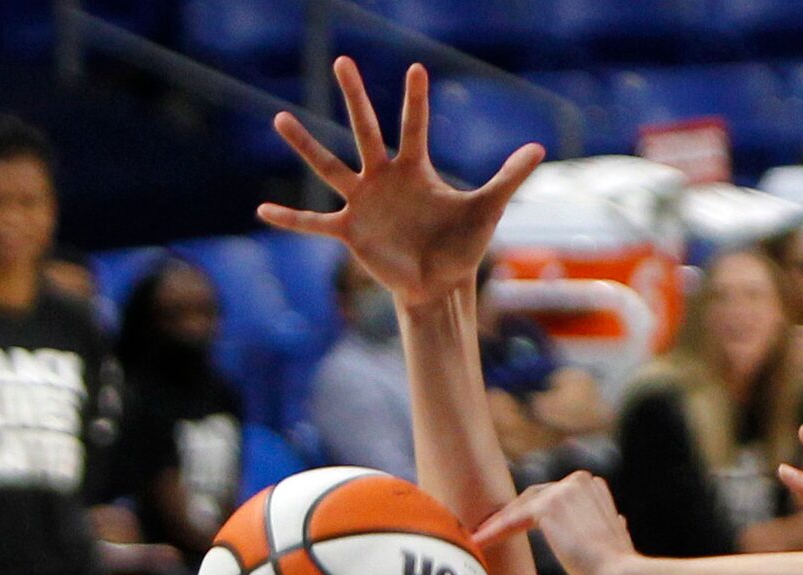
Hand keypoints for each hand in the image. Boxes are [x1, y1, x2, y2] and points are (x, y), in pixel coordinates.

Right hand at [257, 60, 541, 308]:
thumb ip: (509, 177)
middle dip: (356, 98)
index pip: (415, 127)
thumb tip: (540, 148)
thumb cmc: (460, 246)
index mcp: (414, 170)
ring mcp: (363, 202)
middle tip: (342, 61)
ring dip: (306, 145)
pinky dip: (291, 219)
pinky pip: (315, 223)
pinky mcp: (350, 231)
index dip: (417, 101)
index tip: (418, 68)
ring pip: (330, 166)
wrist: (439, 285)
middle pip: (366, 130)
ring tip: (279, 119)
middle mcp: (383, 177)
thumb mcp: (487, 209)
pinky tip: (263, 210)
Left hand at [474, 471, 640, 574]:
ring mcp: (563, 490)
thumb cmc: (624, 569)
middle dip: (509, 514)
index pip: (553, 496)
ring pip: (520, 506)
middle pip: (533, 497)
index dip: (530, 513)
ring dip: (497, 523)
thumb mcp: (622, 539)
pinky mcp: (549, 505)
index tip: (511, 527)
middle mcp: (580, 480)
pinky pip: (512, 519)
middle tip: (485, 530)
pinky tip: (477, 543)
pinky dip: (493, 531)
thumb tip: (618, 520)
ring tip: (477, 537)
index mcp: (595, 488)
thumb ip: (614, 525)